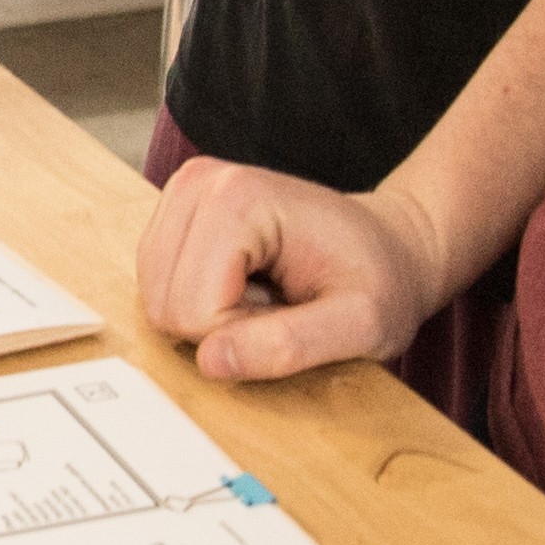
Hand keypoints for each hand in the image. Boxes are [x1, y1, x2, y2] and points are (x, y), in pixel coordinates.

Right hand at [135, 153, 444, 382]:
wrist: (388, 245)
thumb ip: (290, 345)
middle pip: (164, 307)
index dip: (243, 336)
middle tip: (280, 305)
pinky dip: (203, 306)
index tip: (292, 311)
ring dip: (213, 319)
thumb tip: (211, 361)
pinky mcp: (175, 217)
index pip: (192, 313)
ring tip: (268, 294)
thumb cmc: (381, 279)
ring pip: (156, 303)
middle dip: (222, 328)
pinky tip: (247, 286)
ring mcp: (182, 196)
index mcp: (236, 198)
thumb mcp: (363, 324)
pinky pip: (160, 293)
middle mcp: (198, 183)